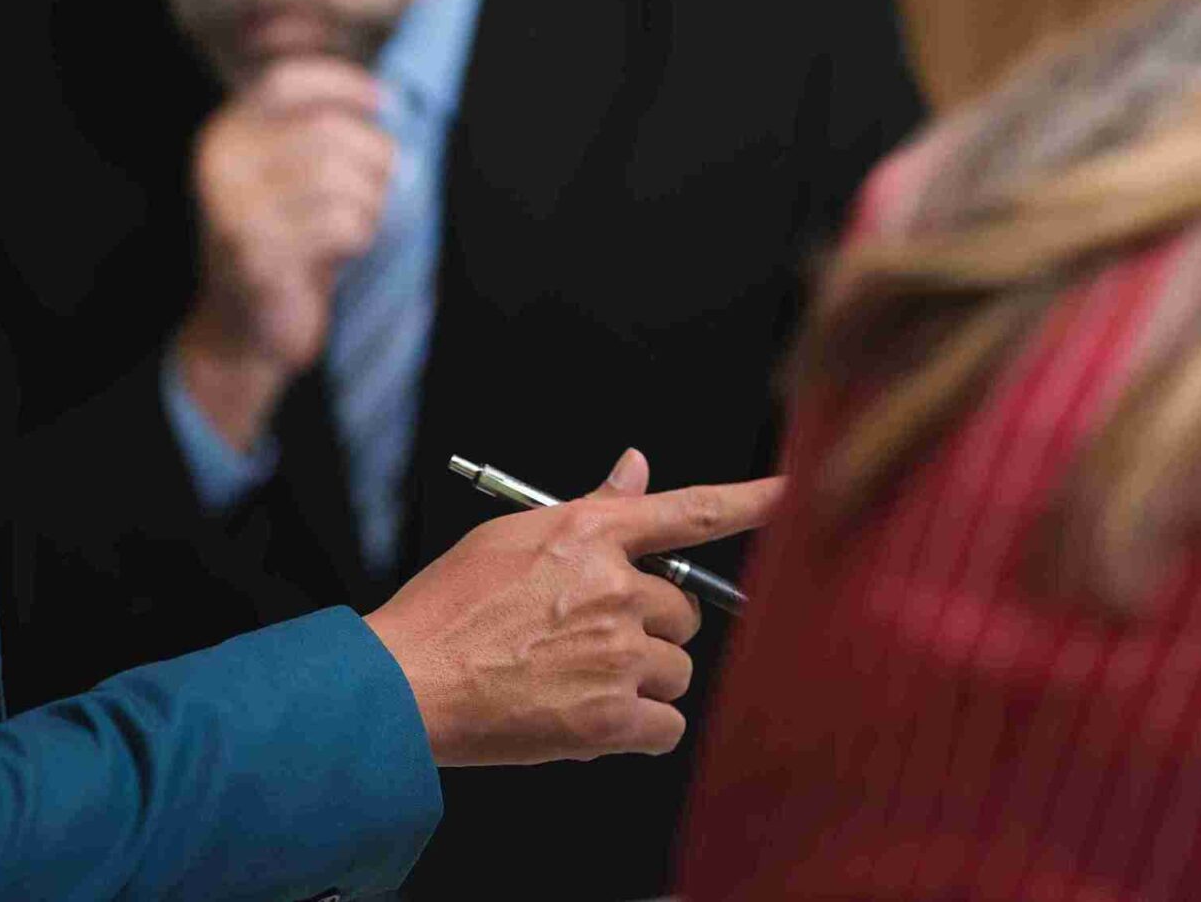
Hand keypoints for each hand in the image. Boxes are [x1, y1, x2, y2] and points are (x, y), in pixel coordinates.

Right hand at [170, 57, 393, 449]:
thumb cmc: (284, 242)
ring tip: (359, 224)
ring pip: (340, 177)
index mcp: (225, 134)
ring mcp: (233, 209)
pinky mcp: (258, 254)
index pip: (286, 80)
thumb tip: (384, 99)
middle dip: (374, 156)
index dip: (343, 83)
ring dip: (371, 203)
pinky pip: (339, 224)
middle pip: (326, 129)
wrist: (244, 329)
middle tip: (386, 184)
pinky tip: (345, 251)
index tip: (384, 102)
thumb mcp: (290, 174)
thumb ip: (319, 131)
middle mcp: (220, 164)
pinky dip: (360, 235)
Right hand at [364, 449, 782, 766]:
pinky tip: (589, 720)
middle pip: (680, 610)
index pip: (688, 510)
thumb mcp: (510, 537)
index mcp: (588, 534)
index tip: (793, 492)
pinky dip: (639, 732)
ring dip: (640, 682)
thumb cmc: (446, 611)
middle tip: (588, 643)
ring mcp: (617, 653)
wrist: (407, 683)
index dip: (750, 501)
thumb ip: (589, 508)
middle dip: (649, 629)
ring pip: (673, 670)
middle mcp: (614, 587)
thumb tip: (634, 469)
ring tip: (574, 682)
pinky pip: (666, 726)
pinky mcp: (611, 717)